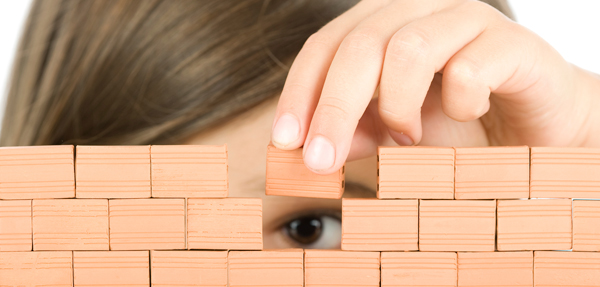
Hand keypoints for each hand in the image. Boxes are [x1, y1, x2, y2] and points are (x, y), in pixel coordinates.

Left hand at [271, 0, 599, 173]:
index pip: (324, 46)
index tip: (285, 142)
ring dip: (397, 107)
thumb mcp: (391, 132)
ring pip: (408, 48)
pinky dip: (457, 105)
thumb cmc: (455, 122)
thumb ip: (354, 132)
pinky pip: (469, 68)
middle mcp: (418, 11)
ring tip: (407, 137)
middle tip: (320, 163)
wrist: (533, 123)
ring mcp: (465, 19)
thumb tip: (308, 151)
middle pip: (359, 45)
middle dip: (333, 109)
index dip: (300, 92)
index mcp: (381, 24)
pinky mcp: (510, 42)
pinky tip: (466, 114)